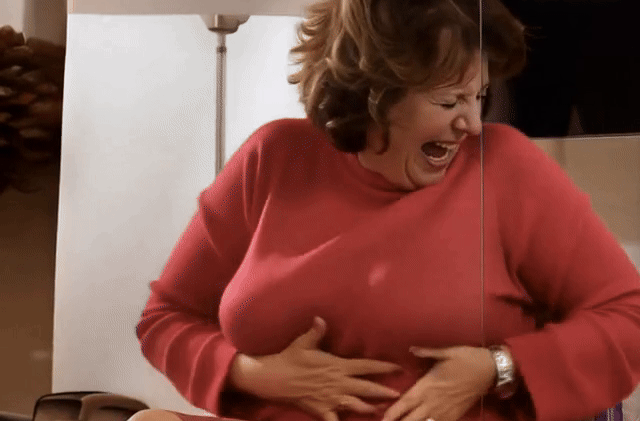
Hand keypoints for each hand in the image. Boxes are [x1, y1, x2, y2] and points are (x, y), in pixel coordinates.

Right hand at [229, 317, 402, 420]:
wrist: (272, 378)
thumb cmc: (289, 358)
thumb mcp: (303, 342)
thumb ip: (316, 332)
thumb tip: (320, 318)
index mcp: (337, 366)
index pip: (366, 366)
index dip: (384, 367)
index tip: (399, 368)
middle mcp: (338, 383)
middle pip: (367, 389)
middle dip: (384, 392)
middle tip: (399, 394)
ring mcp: (330, 399)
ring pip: (356, 406)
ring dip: (370, 409)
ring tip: (382, 411)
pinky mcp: (320, 410)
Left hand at [382, 346, 495, 420]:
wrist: (490, 370)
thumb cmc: (466, 358)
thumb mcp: (446, 352)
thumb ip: (426, 352)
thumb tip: (411, 349)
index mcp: (428, 385)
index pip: (406, 402)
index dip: (393, 412)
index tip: (383, 418)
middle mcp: (434, 401)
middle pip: (411, 419)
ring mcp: (445, 411)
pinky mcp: (455, 416)